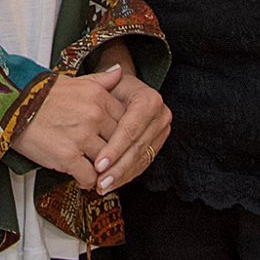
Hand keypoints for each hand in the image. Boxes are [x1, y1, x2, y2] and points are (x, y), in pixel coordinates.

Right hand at [10, 69, 126, 189]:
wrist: (9, 105)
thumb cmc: (39, 94)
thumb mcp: (73, 81)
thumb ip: (101, 80)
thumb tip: (120, 72)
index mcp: (98, 96)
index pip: (125, 121)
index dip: (119, 134)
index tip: (112, 140)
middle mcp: (93, 115)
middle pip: (118, 143)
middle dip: (112, 153)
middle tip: (104, 159)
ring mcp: (81, 136)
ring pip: (106, 162)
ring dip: (100, 169)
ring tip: (93, 170)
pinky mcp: (67, 156)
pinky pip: (89, 177)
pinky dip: (86, 181)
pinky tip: (80, 177)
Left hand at [90, 69, 170, 192]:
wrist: (123, 92)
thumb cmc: (108, 88)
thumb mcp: (103, 84)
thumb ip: (104, 80)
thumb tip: (115, 71)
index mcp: (149, 99)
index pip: (130, 129)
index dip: (114, 149)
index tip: (97, 165)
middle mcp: (161, 115)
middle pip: (137, 147)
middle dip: (117, 168)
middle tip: (99, 183)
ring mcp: (162, 131)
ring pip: (142, 158)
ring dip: (122, 176)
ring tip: (103, 187)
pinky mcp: (159, 143)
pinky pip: (144, 163)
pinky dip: (128, 175)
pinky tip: (113, 183)